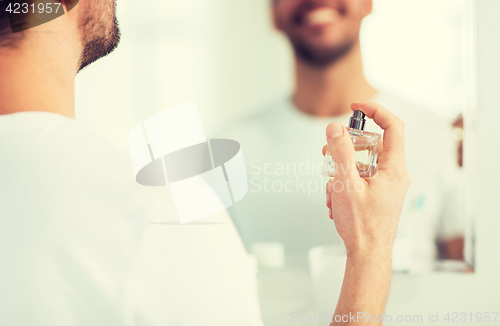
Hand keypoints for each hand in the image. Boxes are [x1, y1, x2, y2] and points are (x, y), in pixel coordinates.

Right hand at [323, 102, 410, 258]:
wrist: (368, 255)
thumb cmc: (362, 226)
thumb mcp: (346, 185)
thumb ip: (340, 153)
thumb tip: (335, 128)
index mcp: (394, 168)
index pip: (392, 126)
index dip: (375, 111)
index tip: (356, 107)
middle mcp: (394, 174)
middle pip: (371, 145)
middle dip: (345, 149)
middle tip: (329, 154)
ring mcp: (387, 185)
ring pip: (361, 163)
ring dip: (341, 171)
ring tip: (331, 189)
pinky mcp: (378, 194)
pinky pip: (360, 178)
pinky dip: (345, 183)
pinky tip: (335, 199)